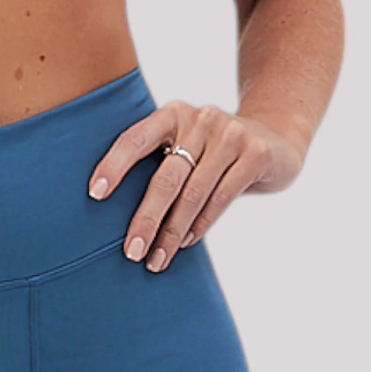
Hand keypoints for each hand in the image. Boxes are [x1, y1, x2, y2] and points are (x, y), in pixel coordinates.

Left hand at [86, 99, 303, 273]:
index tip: (95, 194)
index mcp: (172, 113)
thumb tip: (115, 210)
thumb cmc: (215, 150)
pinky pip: (221, 198)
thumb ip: (162, 161)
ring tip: (156, 259)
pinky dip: (200, 224)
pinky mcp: (254, 154)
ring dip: (172, 233)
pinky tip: (185, 243)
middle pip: (165, 176)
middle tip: (130, 251)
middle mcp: (199, 118)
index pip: (135, 138)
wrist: (275, 139)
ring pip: (193, 193)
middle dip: (146, 218)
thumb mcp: (188, 142)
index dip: (114, 165)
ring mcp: (229, 134)